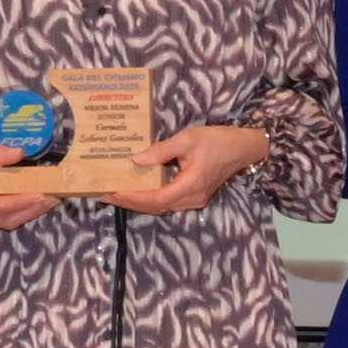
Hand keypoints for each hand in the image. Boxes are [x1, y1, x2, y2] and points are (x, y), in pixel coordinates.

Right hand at [0, 125, 52, 229]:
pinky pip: (10, 216)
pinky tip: (42, 200)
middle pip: (6, 218)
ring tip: (53, 199)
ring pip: (10, 220)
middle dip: (32, 209)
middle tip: (54, 197)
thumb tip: (20, 153)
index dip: (19, 201)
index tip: (40, 194)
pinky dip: (27, 209)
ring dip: (33, 211)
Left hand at [98, 123, 272, 217]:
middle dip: (128, 202)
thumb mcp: (187, 140)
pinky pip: (167, 202)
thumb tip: (135, 160)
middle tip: (104, 194)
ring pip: (160, 207)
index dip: (131, 198)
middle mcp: (191, 199)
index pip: (155, 199)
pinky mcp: (194, 196)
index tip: (110, 192)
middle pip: (154, 207)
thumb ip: (160, 151)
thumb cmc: (217, 140)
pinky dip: (149, 198)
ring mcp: (194, 200)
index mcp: (190, 186)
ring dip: (137, 202)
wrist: (243, 147)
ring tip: (115, 193)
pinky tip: (136, 190)